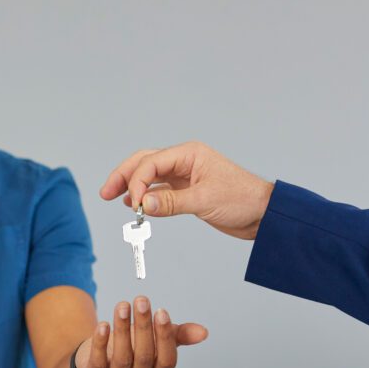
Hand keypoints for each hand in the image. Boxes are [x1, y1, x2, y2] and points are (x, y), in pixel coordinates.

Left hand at [74, 296, 207, 367]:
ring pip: (123, 357)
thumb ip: (177, 335)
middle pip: (145, 356)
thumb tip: (204, 332)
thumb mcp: (156, 338)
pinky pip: (99, 362)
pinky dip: (100, 343)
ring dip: (122, 329)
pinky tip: (103, 324)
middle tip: (141, 301)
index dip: (165, 337)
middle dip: (143, 327)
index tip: (161, 311)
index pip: (167, 359)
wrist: (100, 359)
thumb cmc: (134, 345)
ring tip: (123, 306)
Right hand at [100, 142, 274, 239]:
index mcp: (189, 154)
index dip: (136, 182)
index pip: (151, 163)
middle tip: (105, 193)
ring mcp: (184, 175)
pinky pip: (158, 189)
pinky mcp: (186, 190)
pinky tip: (134, 205)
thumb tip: (142, 204)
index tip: (133, 204)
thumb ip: (172, 202)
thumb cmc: (242, 199)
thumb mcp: (205, 200)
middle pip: (144, 163)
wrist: (263, 213)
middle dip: (123, 177)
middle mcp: (184, 160)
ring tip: (112, 197)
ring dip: (130, 186)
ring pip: (149, 175)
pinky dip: (144, 196)